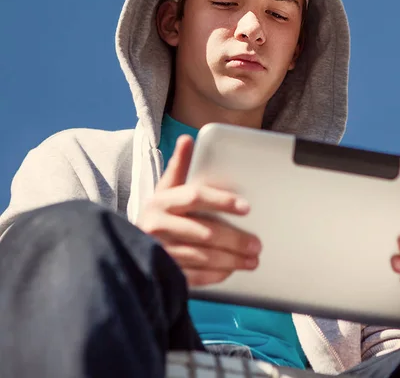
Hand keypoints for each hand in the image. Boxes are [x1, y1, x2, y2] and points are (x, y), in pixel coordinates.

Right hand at [137, 134, 261, 286]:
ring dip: (231, 260)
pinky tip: (231, 271)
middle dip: (235, 240)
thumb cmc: (160, 213)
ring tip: (252, 260)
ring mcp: (158, 251)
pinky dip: (215, 275)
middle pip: (204, 232)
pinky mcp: (162, 272)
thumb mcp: (166, 188)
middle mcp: (156, 225)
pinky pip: (193, 276)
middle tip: (257, 244)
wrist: (127, 245)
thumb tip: (187, 139)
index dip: (222, 201)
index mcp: (161, 200)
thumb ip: (180, 165)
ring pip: (202, 257)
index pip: (196, 197)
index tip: (246, 207)